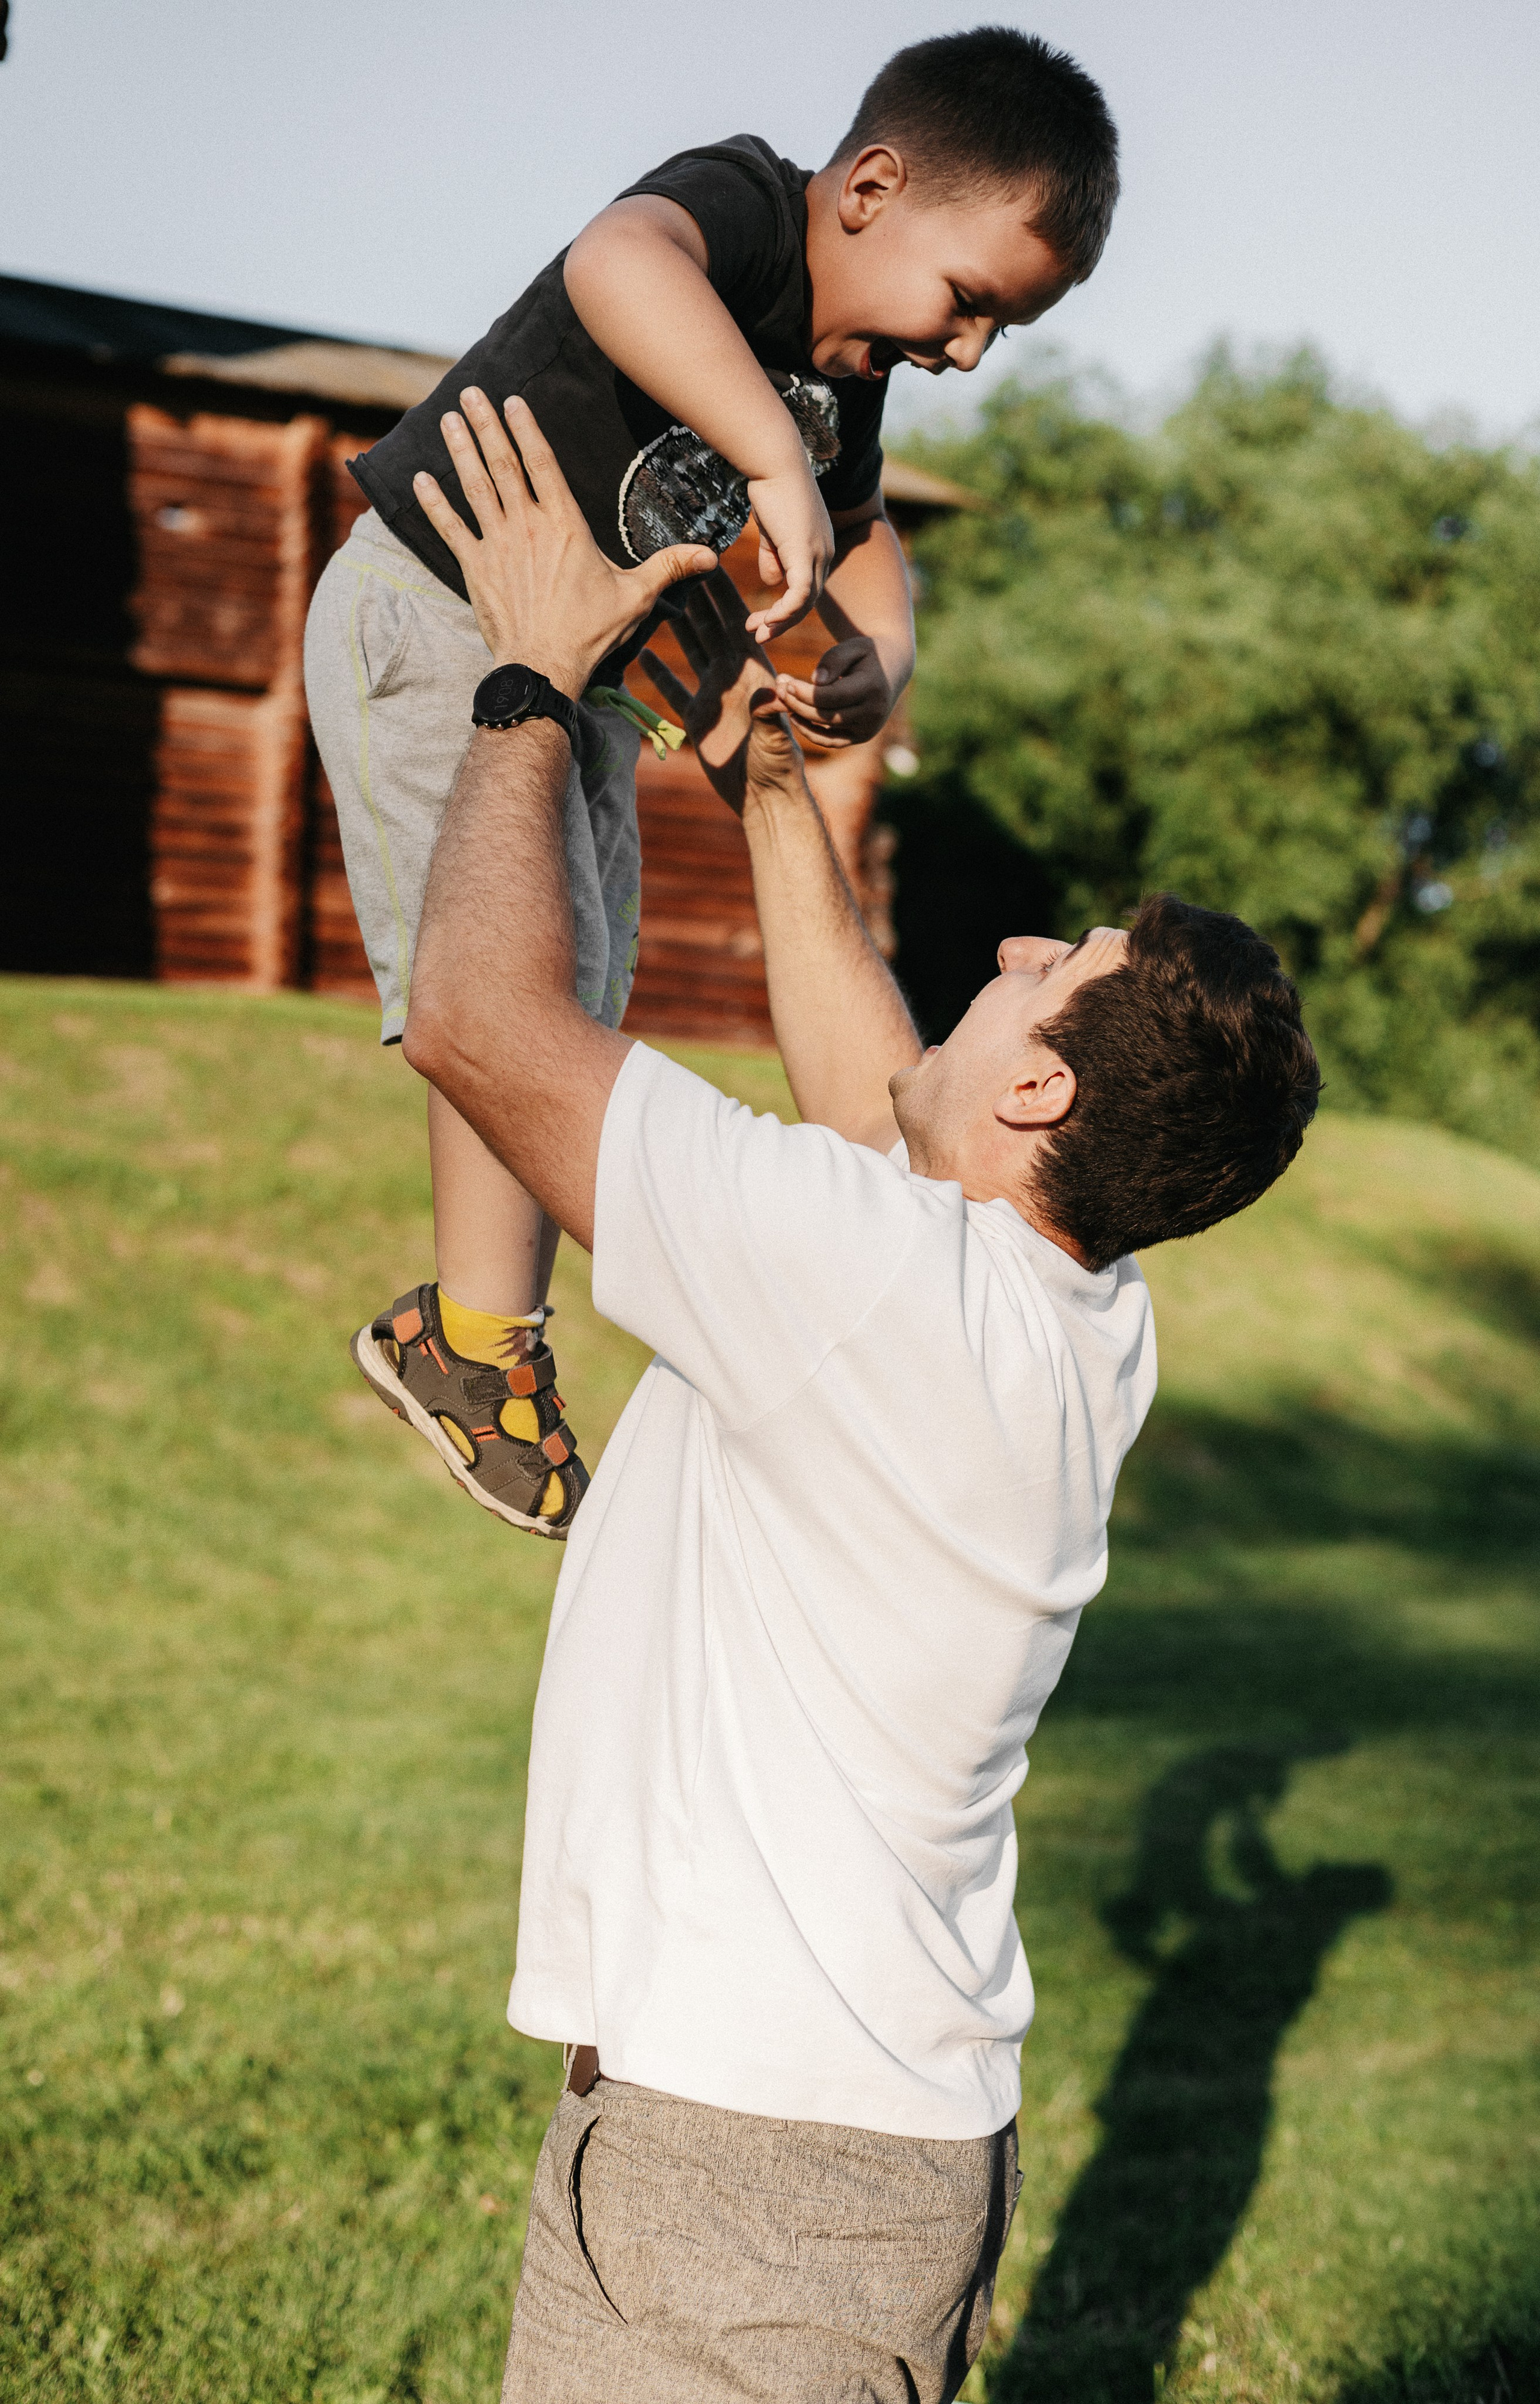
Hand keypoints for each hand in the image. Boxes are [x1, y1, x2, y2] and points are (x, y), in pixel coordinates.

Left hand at [413, 389, 715, 696]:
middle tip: (469, 393)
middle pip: (503, 464)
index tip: (512, 401)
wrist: (544, 666)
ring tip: (447, 419)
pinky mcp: (475, 568)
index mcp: (565, 526)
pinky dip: (434, 503)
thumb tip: (711, 557)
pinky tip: (421, 479)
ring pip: (475, 487)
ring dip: (460, 450)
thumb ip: (668, 568)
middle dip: (486, 425)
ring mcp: (498, 545)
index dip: (527, 429)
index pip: (543, 464)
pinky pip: (450, 529)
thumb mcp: (636, 597)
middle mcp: (528, 526)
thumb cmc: (590, 632)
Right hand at [639, 571, 805, 818]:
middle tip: (676, 562)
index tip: (709, 560)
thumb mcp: (777, 740)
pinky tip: (642, 654)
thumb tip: (770, 693)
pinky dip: (660, 672)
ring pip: (692, 650)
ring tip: (658, 596)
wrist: (763, 798)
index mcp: (752, 672)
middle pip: (710, 627)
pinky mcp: (699, 717)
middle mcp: (732, 677)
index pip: (737, 622)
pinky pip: (675, 688)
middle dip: (696, 595)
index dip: (723, 592)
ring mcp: (714, 695)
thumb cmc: (777, 769)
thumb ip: (771, 716)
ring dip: (677, 624)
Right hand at [742, 460, 835, 641]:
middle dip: (783, 622)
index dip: (785, 609)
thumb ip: (773, 557)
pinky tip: (768, 620)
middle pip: (809, 601)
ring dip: (781, 621)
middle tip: (758, 636)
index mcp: (820, 547)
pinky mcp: (806, 552)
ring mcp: (819, 553)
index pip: (808, 588)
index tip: (760, 620)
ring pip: (806, 602)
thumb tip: (772, 584)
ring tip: (758, 633)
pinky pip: (800, 594)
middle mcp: (826, 552)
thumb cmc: (770, 488)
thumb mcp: (771, 530)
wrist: (774, 462)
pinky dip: (785, 612)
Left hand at [773, 634, 893, 750]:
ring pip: (826, 729)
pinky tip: (795, 716)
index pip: (830, 696)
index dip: (804, 692)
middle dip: (797, 702)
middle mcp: (873, 713)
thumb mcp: (853, 646)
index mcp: (872, 688)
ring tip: (783, 698)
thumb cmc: (867, 653)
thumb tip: (815, 680)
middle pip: (825, 715)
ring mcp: (869, 728)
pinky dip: (811, 732)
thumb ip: (834, 659)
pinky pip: (831, 741)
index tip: (784, 681)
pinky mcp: (861, 737)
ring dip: (800, 715)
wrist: (891, 669)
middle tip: (778, 687)